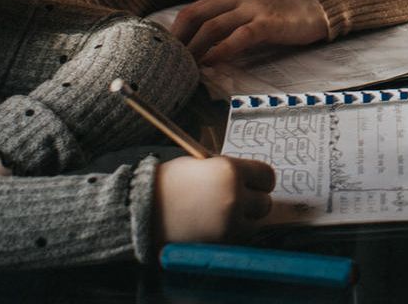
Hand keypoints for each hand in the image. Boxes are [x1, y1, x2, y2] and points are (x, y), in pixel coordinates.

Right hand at [153, 155, 274, 245]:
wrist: (140, 210)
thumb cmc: (168, 184)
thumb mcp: (200, 165)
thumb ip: (227, 170)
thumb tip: (248, 179)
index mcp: (229, 170)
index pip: (267, 175)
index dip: (260, 180)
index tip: (255, 184)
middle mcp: (234, 196)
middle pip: (265, 202)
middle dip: (253, 202)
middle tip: (237, 201)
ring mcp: (228, 222)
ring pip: (255, 223)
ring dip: (244, 220)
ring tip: (221, 215)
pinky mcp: (220, 242)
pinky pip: (239, 238)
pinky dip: (232, 234)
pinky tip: (214, 226)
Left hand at [170, 0, 330, 64]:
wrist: (314, 7)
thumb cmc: (279, 13)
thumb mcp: (246, 10)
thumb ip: (225, 21)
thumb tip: (197, 45)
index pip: (191, 11)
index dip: (175, 33)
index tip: (165, 53)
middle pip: (195, 17)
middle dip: (179, 41)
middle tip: (168, 63)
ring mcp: (252, 9)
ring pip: (212, 27)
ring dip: (195, 49)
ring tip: (184, 67)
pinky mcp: (267, 23)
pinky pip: (239, 37)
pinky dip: (221, 50)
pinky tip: (211, 62)